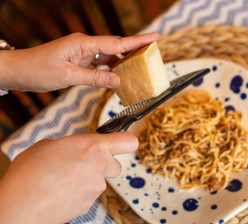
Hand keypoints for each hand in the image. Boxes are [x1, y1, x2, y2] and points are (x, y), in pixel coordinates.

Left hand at [0, 32, 158, 91]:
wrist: (18, 71)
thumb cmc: (38, 70)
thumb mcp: (68, 76)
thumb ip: (95, 77)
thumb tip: (118, 80)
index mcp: (83, 44)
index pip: (116, 42)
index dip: (137, 41)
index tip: (155, 37)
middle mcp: (85, 45)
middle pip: (116, 46)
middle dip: (134, 50)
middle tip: (152, 54)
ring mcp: (82, 52)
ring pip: (109, 56)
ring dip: (123, 62)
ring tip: (139, 68)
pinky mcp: (79, 60)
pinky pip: (100, 63)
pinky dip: (110, 69)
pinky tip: (118, 76)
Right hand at [0, 132, 137, 223]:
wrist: (22, 205)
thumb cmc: (31, 173)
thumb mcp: (47, 145)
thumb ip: (68, 145)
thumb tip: (69, 150)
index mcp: (92, 147)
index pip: (127, 142)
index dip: (126, 141)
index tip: (123, 141)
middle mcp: (99, 168)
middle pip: (115, 165)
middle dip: (103, 164)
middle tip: (83, 163)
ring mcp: (95, 188)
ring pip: (99, 180)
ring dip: (87, 178)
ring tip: (62, 178)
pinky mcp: (89, 204)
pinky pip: (88, 194)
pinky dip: (79, 192)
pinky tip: (60, 190)